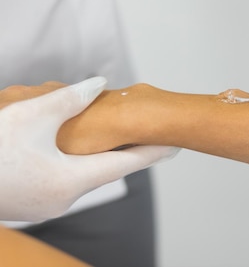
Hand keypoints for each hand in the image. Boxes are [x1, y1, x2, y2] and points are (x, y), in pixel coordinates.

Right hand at [0, 77, 177, 221]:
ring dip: (102, 155)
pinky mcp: (31, 202)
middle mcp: (64, 198)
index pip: (127, 164)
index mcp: (71, 180)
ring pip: (86, 174)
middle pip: (109, 170)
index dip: (153, 150)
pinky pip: (66, 179)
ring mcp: (46, 204)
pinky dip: (79, 162)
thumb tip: (101, 84)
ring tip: (121, 138)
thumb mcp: (29, 115)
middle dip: (129, 150)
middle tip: (152, 134)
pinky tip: (80, 149)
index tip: (178, 143)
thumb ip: (71, 98)